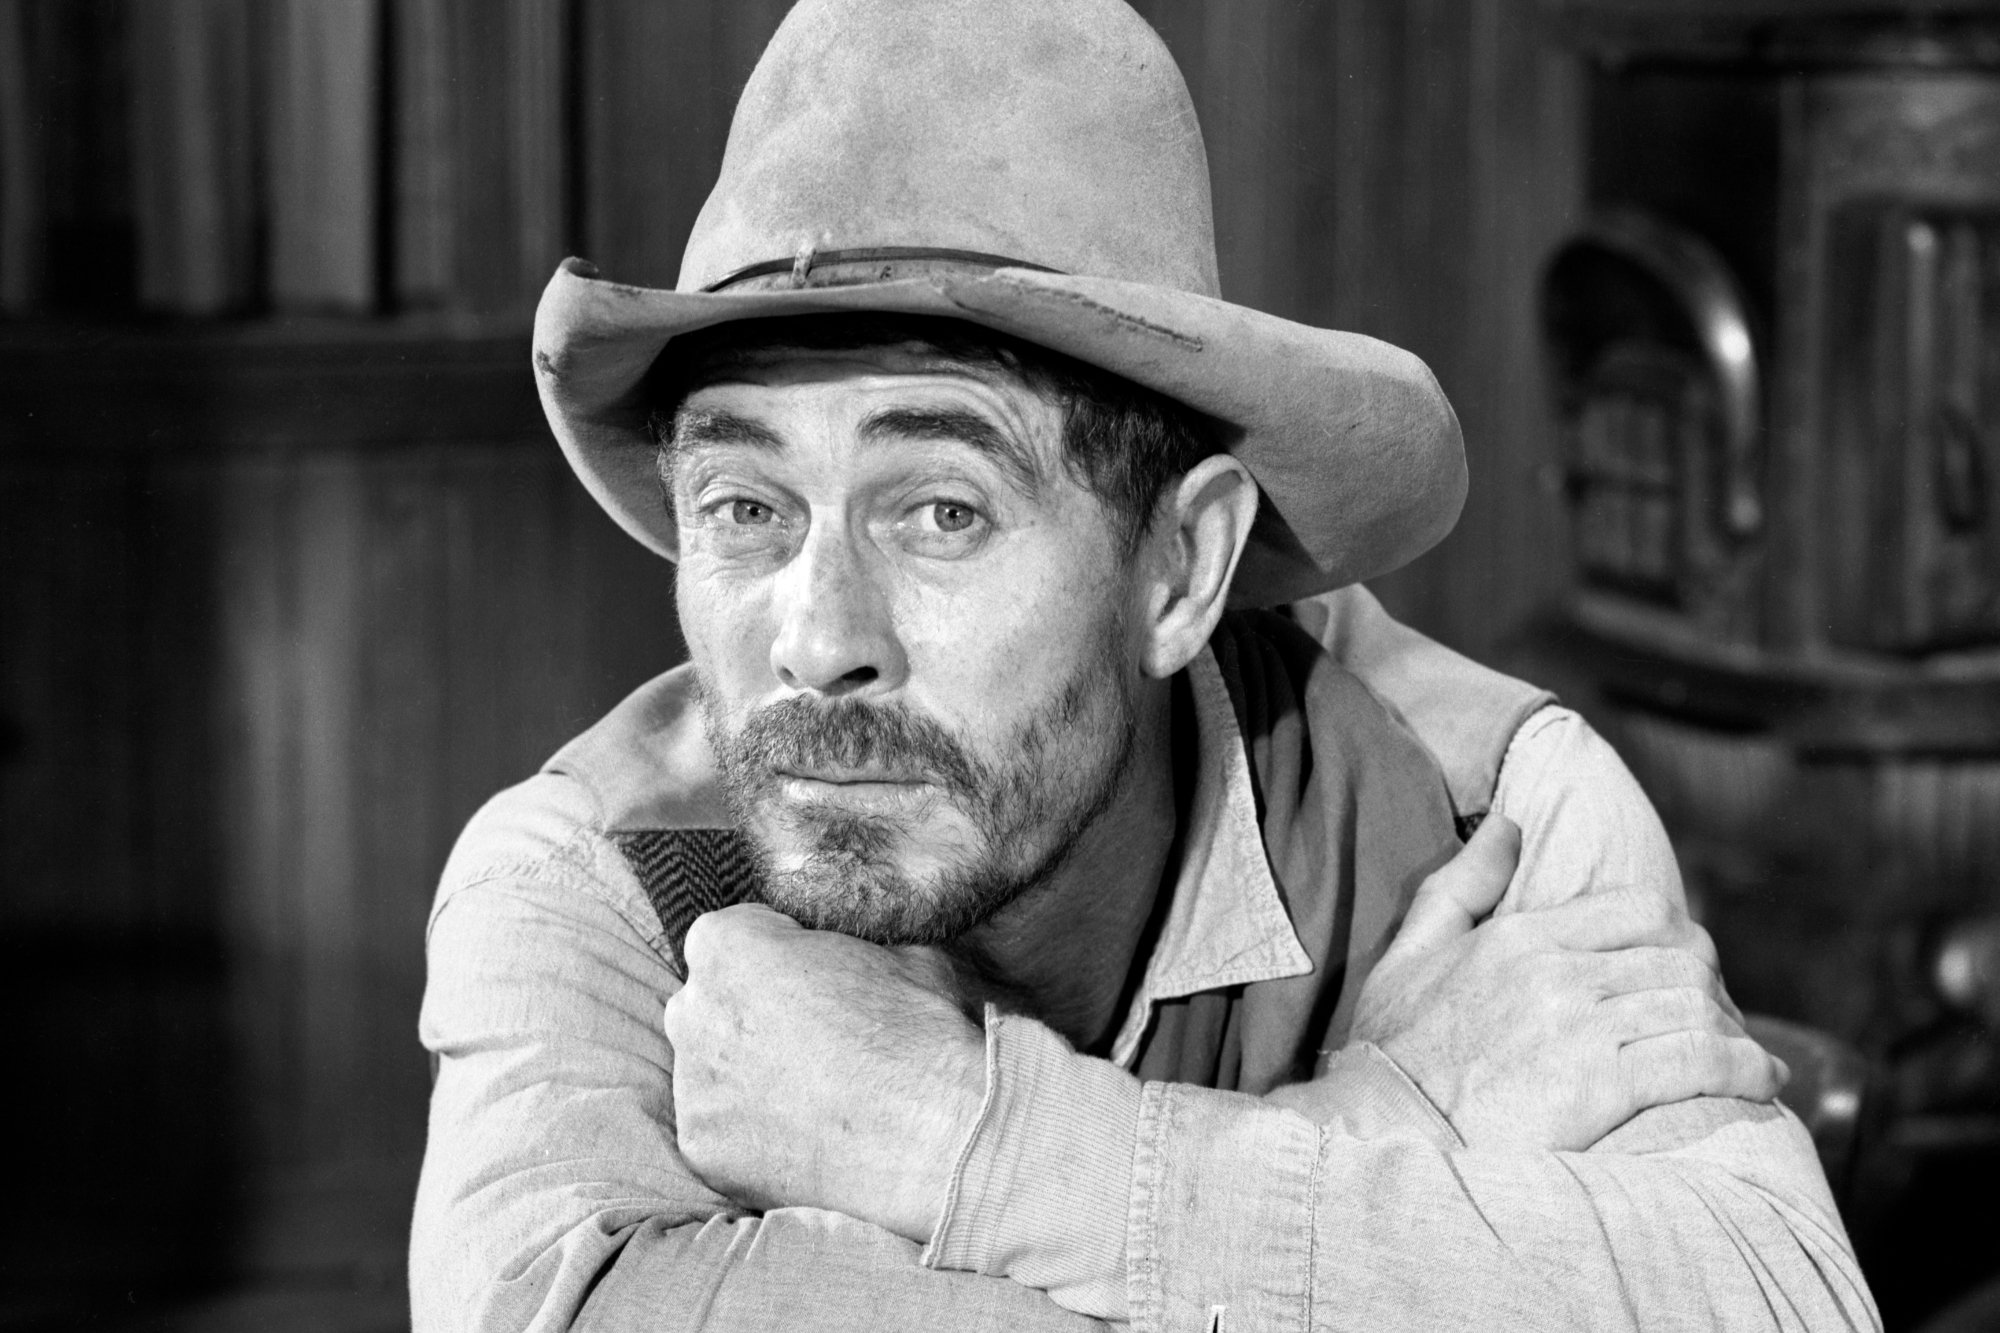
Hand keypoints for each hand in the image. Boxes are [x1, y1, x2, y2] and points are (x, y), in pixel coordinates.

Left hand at [662, 903, 986, 1239]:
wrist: (934, 1132)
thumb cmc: (920, 1030)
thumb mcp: (894, 949)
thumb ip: (846, 943)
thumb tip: (855, 948)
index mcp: (728, 945)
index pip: (730, 935)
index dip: (775, 954)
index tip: (809, 980)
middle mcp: (692, 1012)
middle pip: (709, 1004)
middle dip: (748, 1017)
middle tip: (810, 1041)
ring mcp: (691, 1086)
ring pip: (708, 1071)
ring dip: (745, 1077)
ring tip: (813, 1097)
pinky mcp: (701, 1149)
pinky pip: (716, 1132)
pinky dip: (749, 1136)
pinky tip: (803, 1138)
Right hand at [1349, 816, 1785, 1150]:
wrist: (1378, 1132)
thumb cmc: (1391, 1053)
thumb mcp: (1410, 952)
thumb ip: (1461, 884)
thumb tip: (1507, 825)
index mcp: (1522, 937)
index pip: (1642, 910)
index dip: (1680, 938)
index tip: (1686, 970)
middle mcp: (1559, 973)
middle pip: (1682, 959)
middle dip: (1714, 989)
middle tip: (1720, 1022)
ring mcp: (1582, 1029)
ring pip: (1697, 1007)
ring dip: (1735, 1033)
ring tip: (1749, 1059)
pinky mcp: (1601, 1087)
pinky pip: (1700, 1062)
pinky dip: (1746, 1069)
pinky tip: (1763, 1081)